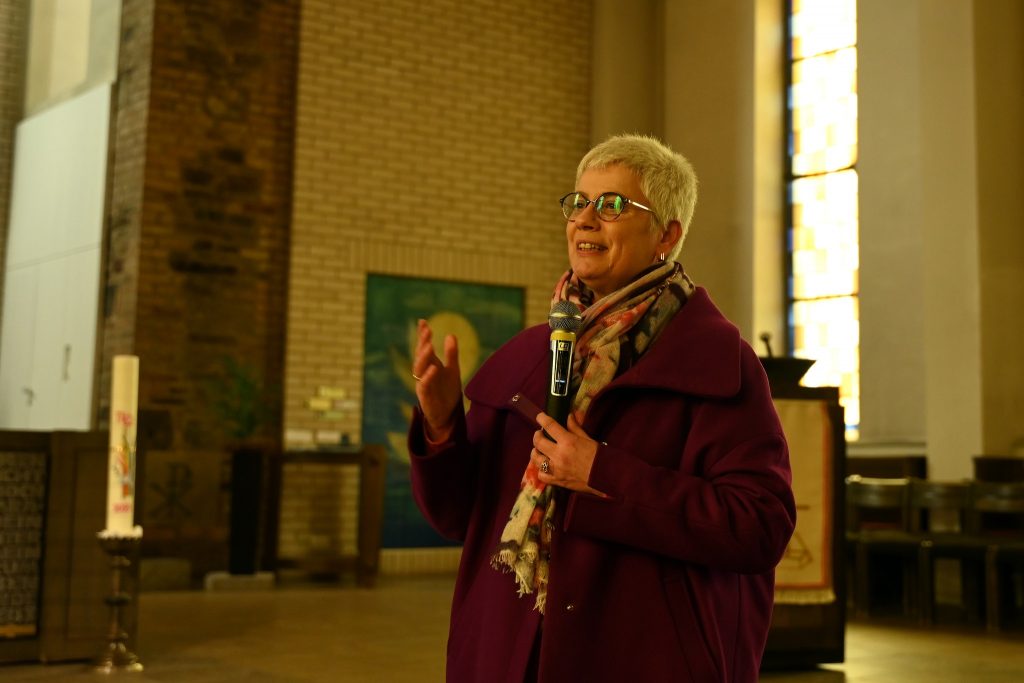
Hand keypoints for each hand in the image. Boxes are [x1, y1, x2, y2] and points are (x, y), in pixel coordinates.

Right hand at [412, 319, 462, 440]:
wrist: (447, 414)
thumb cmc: (447, 391)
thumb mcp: (453, 370)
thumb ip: (451, 354)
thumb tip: (450, 335)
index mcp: (429, 365)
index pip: (424, 347)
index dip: (422, 335)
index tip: (423, 321)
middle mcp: (423, 373)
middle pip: (420, 355)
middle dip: (422, 343)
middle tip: (427, 330)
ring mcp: (422, 383)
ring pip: (419, 368)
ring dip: (424, 357)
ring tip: (430, 345)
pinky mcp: (425, 396)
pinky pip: (424, 385)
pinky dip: (428, 376)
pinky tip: (434, 367)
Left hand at [531, 413, 606, 496]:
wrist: (606, 477)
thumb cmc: (598, 456)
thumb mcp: (587, 438)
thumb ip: (575, 427)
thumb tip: (568, 416)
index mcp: (568, 441)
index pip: (550, 426)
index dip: (542, 419)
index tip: (540, 417)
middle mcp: (559, 454)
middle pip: (538, 442)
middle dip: (536, 435)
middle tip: (539, 434)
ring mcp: (556, 469)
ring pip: (536, 458)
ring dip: (535, 452)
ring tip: (538, 450)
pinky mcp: (556, 481)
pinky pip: (541, 475)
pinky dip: (541, 470)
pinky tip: (544, 466)